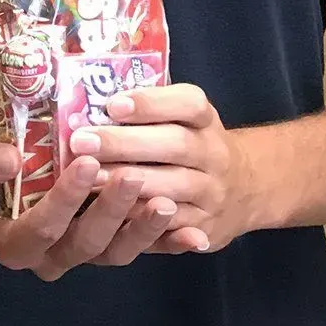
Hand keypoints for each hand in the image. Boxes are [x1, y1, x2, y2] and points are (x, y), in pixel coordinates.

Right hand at [0, 134, 179, 280]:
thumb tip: (9, 160)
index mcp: (14, 245)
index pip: (42, 228)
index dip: (66, 200)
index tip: (87, 164)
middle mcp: (50, 260)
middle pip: (85, 244)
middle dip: (112, 212)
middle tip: (133, 176)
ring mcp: (82, 255)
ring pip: (116, 253)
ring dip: (143, 231)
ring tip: (166, 203)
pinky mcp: (108, 247)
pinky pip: (140, 251)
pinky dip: (167, 244)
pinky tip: (194, 234)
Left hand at [71, 84, 257, 253]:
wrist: (243, 190)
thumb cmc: (189, 143)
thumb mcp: (181, 118)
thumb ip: (146, 109)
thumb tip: (89, 96)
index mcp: (205, 119)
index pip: (188, 103)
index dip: (151, 103)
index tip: (112, 105)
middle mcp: (214, 153)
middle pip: (174, 145)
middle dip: (125, 143)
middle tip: (81, 141)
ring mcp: (213, 193)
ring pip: (173, 187)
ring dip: (129, 183)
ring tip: (89, 177)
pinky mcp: (206, 229)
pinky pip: (172, 225)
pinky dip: (140, 219)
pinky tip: (111, 211)